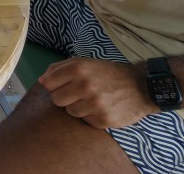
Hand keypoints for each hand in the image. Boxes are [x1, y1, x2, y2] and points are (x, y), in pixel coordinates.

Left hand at [38, 57, 153, 128]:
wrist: (141, 87)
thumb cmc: (108, 73)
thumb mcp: (85, 62)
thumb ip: (60, 68)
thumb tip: (42, 80)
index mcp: (78, 69)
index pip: (48, 84)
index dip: (53, 85)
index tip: (62, 85)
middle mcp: (85, 86)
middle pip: (56, 100)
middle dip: (64, 97)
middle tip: (77, 94)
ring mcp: (95, 104)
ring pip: (70, 111)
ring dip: (78, 107)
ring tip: (92, 100)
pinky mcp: (103, 120)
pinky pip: (85, 121)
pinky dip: (91, 116)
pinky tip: (102, 108)